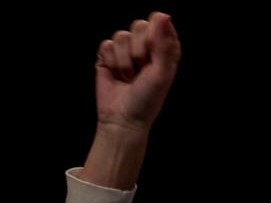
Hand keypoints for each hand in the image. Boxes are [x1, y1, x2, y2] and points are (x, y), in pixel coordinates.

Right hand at [94, 12, 180, 136]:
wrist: (123, 118)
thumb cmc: (148, 99)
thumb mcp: (162, 72)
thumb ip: (164, 43)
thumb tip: (162, 15)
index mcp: (164, 49)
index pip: (159, 22)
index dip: (154, 37)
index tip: (153, 56)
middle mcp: (146, 47)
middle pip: (139, 25)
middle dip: (139, 49)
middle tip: (141, 69)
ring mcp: (126, 50)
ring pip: (121, 35)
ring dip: (124, 61)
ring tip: (129, 77)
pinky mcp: (108, 56)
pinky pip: (106, 44)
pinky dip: (111, 62)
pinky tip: (116, 76)